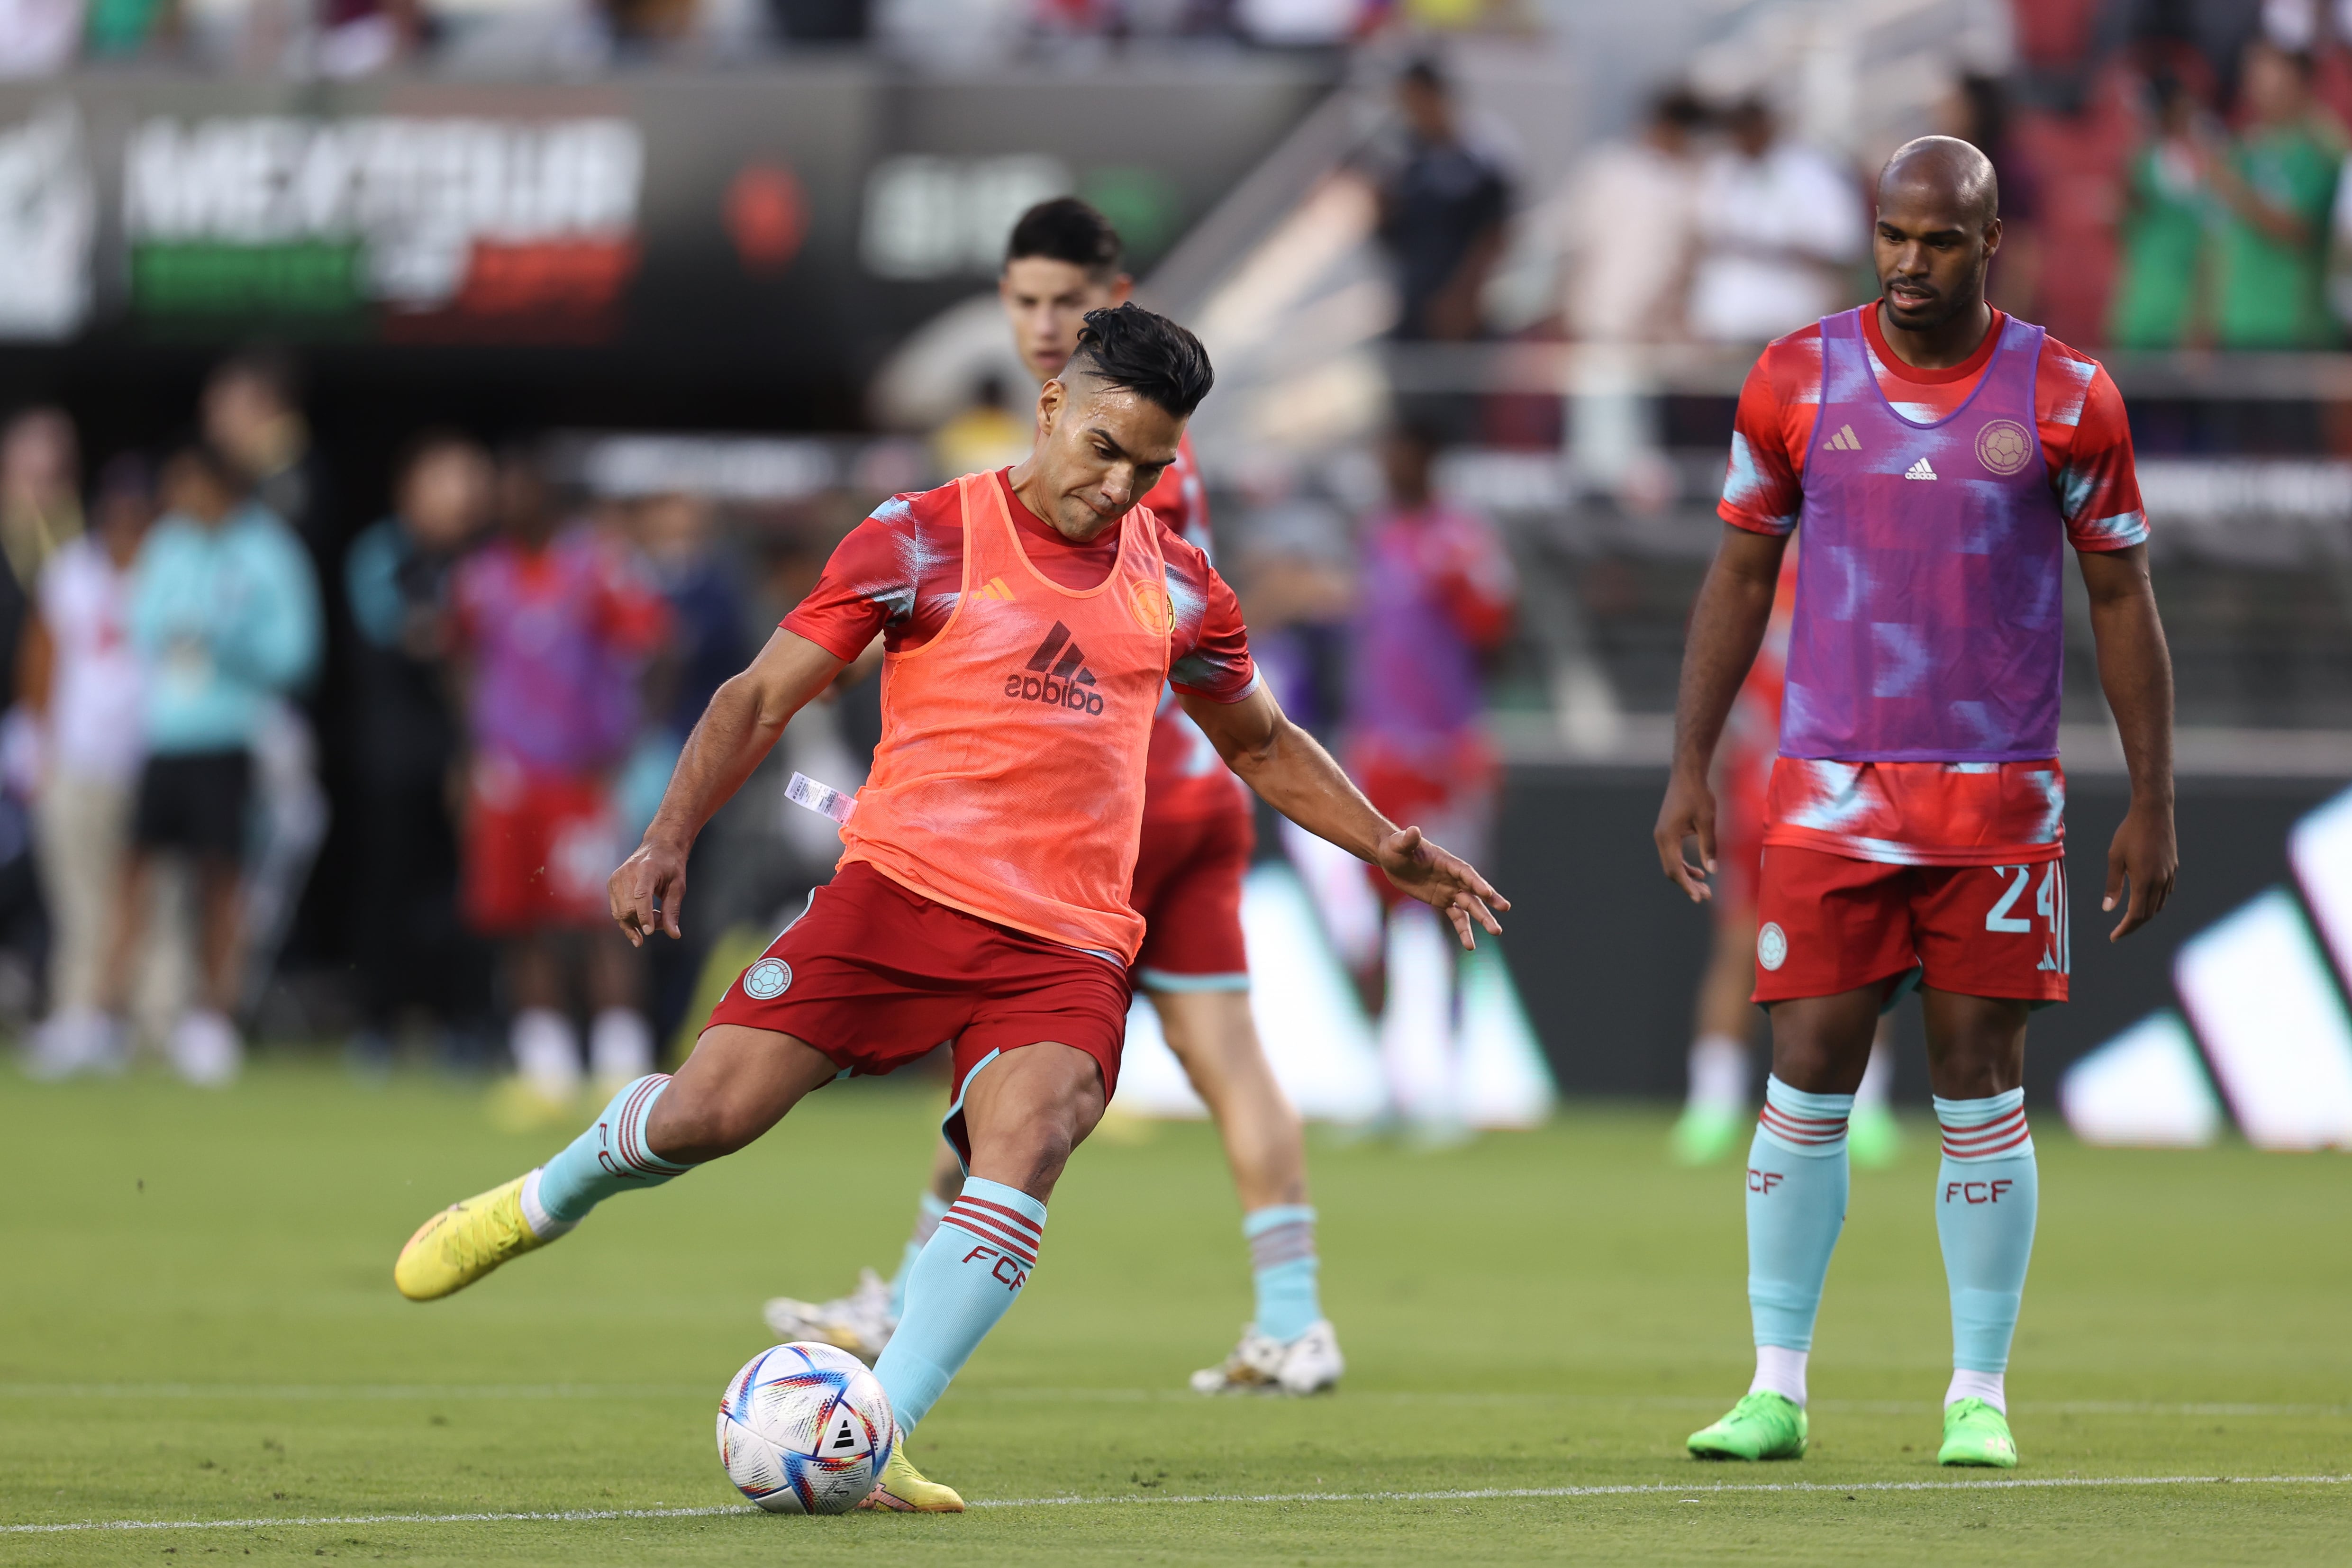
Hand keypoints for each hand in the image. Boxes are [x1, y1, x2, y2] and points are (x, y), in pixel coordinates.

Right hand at [609, 836, 688, 946]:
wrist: (658, 847)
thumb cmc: (671, 866)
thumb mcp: (677, 887)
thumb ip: (673, 911)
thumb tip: (675, 935)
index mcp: (646, 869)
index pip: (641, 896)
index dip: (644, 915)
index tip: (649, 932)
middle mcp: (626, 872)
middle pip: (629, 908)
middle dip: (644, 922)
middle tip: (662, 922)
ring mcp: (616, 878)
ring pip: (620, 912)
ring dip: (637, 923)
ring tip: (655, 919)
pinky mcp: (611, 883)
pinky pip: (616, 910)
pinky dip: (629, 920)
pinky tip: (643, 921)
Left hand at [1374, 825, 1508, 949]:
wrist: (1392, 858)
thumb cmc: (1396, 847)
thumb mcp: (1399, 844)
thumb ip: (1408, 839)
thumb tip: (1413, 830)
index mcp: (1447, 862)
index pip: (1465, 872)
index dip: (1476, 882)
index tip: (1487, 893)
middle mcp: (1453, 877)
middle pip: (1474, 890)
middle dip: (1489, 899)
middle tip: (1505, 908)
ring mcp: (1450, 890)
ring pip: (1470, 906)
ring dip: (1483, 918)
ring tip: (1496, 932)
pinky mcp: (1443, 901)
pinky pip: (1457, 917)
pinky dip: (1464, 930)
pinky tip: (1470, 945)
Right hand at [1653, 768, 1716, 902]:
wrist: (1687, 775)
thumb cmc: (1698, 795)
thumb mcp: (1707, 822)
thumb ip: (1709, 847)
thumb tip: (1712, 871)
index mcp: (1667, 837)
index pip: (1674, 869)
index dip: (1687, 886)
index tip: (1699, 898)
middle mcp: (1661, 838)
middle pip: (1671, 870)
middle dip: (1687, 885)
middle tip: (1706, 896)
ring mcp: (1662, 835)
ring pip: (1671, 863)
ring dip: (1686, 876)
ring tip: (1704, 887)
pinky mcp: (1667, 831)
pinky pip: (1672, 854)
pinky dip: (1684, 865)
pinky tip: (1698, 871)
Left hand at [2103, 799, 2176, 940]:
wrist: (2154, 812)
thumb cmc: (2129, 833)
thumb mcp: (2114, 858)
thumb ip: (2113, 885)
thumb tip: (2108, 909)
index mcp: (2144, 881)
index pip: (2136, 915)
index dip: (2125, 928)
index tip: (2113, 937)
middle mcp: (2160, 881)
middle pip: (2148, 914)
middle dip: (2133, 926)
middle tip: (2118, 932)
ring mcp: (2169, 874)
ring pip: (2159, 904)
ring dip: (2145, 915)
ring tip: (2129, 919)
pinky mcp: (2173, 867)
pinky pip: (2165, 892)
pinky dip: (2155, 901)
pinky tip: (2145, 899)